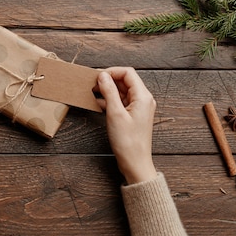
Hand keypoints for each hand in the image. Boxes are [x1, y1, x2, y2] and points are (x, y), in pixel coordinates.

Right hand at [96, 67, 157, 184]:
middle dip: (108, 80)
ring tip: (93, 94)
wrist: (135, 163)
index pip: (127, 73)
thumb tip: (102, 76)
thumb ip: (109, 92)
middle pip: (125, 81)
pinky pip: (121, 102)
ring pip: (122, 91)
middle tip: (92, 85)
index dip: (111, 72)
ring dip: (108, 91)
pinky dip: (110, 101)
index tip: (97, 77)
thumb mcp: (115, 114)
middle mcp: (143, 100)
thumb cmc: (128, 142)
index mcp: (143, 96)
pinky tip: (98, 104)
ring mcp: (139, 108)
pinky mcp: (133, 116)